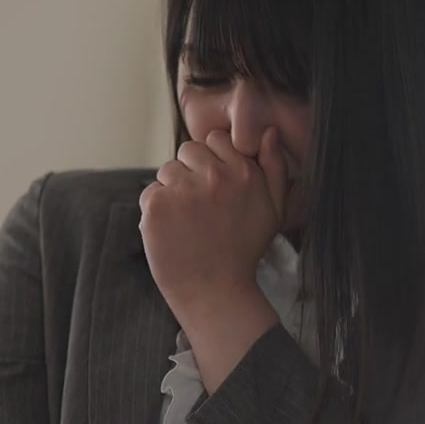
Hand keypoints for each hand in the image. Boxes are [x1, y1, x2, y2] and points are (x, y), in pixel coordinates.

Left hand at [138, 127, 289, 327]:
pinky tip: (172, 231)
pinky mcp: (157, 206)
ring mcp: (183, 189)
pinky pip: (150, 193)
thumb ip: (274, 167)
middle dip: (191, 172)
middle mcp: (214, 176)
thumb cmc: (244, 251)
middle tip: (198, 206)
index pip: (215, 139)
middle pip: (188, 150)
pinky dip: (156, 211)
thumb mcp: (274, 209)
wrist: (215, 292)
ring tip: (185, 221)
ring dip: (172, 191)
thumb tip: (268, 131)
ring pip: (167, 171)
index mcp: (243, 171)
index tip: (214, 187)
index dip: (212, 161)